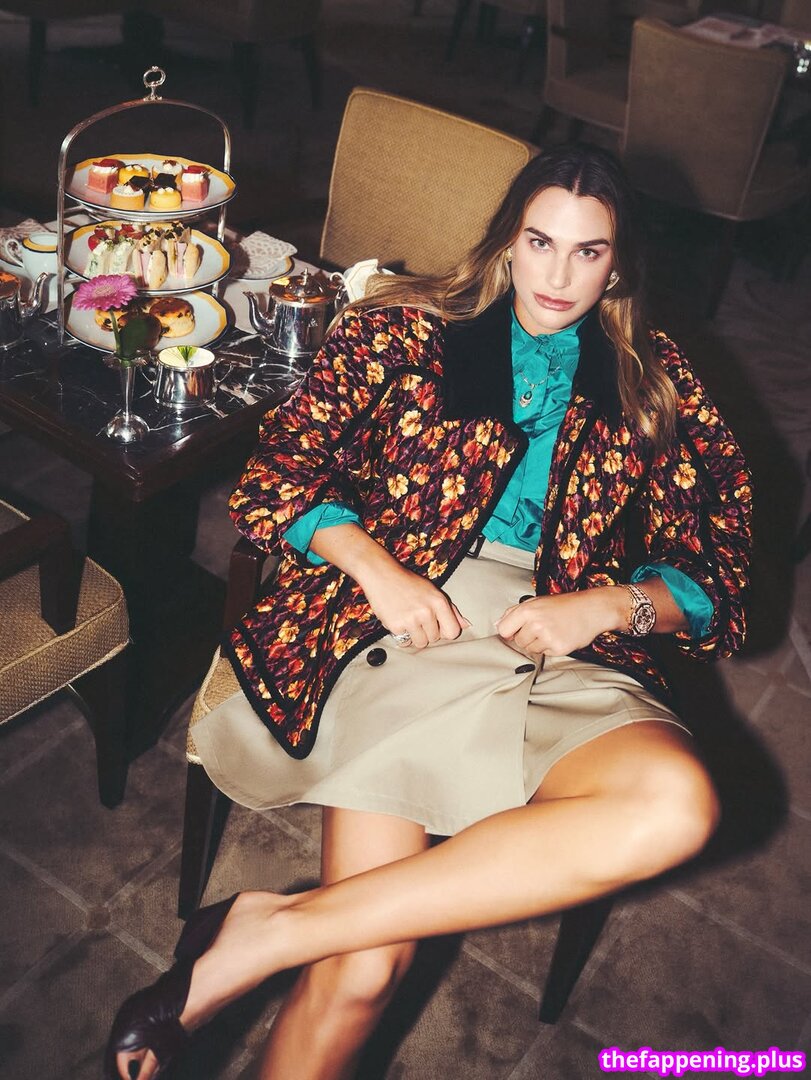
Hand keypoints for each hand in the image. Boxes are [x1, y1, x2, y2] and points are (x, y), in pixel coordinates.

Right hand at [309, 521, 468, 646]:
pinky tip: (399, 621)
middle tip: (417, 617)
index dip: (445, 631)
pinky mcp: (396, 626)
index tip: (437, 626)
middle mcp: (427, 611)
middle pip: (435, 638)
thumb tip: (466, 625)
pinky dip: (402, 636)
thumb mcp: (433, 591)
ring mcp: (411, 619)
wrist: (381, 575)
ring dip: (415, 636)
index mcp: (439, 602)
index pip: (453, 632)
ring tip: (409, 621)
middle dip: (427, 632)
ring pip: (421, 643)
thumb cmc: (408, 583)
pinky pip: (405, 642)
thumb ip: (451, 610)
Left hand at [496, 588, 625, 656]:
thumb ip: (514, 612)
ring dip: (539, 643)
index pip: (503, 630)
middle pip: (518, 642)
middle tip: (541, 627)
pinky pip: (545, 654)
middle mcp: (536, 623)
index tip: (515, 630)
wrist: (592, 609)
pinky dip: (551, 648)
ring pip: (531, 649)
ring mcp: (547, 637)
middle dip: (527, 637)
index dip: (509, 631)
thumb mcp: (536, 601)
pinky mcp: (558, 648)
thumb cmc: (565, 605)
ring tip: (552, 630)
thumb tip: (498, 624)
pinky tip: (559, 636)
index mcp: (527, 610)